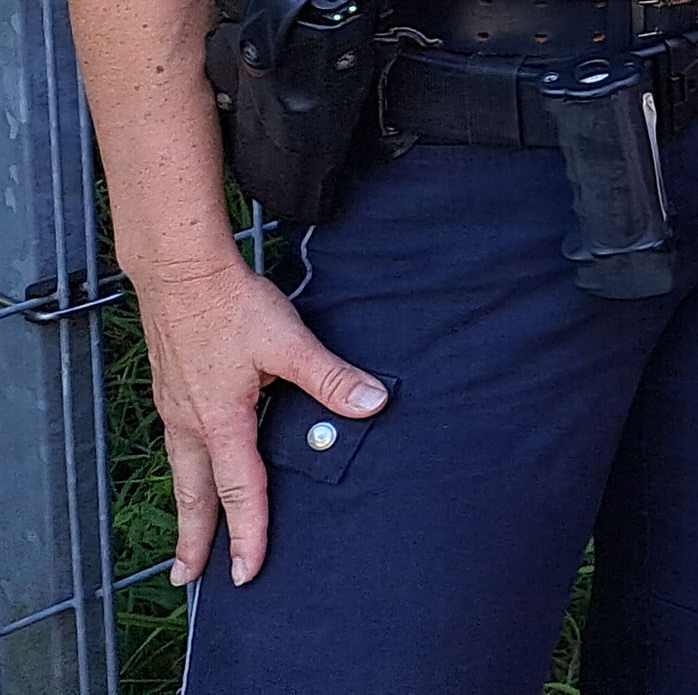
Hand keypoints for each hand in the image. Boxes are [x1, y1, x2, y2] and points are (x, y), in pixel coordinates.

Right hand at [134, 258, 387, 585]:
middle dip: (195, 541)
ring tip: (187, 542)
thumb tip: (372, 403)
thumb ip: (331, 377)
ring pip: (182, 473)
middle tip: (191, 579)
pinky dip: (184, 474)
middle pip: (195, 496)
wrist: (180, 272)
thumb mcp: (289, 341)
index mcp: (221, 420)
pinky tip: (193, 471)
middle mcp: (191, 423)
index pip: (240, 490)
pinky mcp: (171, 392)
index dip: (248, 534)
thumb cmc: (230, 305)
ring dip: (187, 510)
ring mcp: (176, 409)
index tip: (248, 571)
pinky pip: (178, 448)